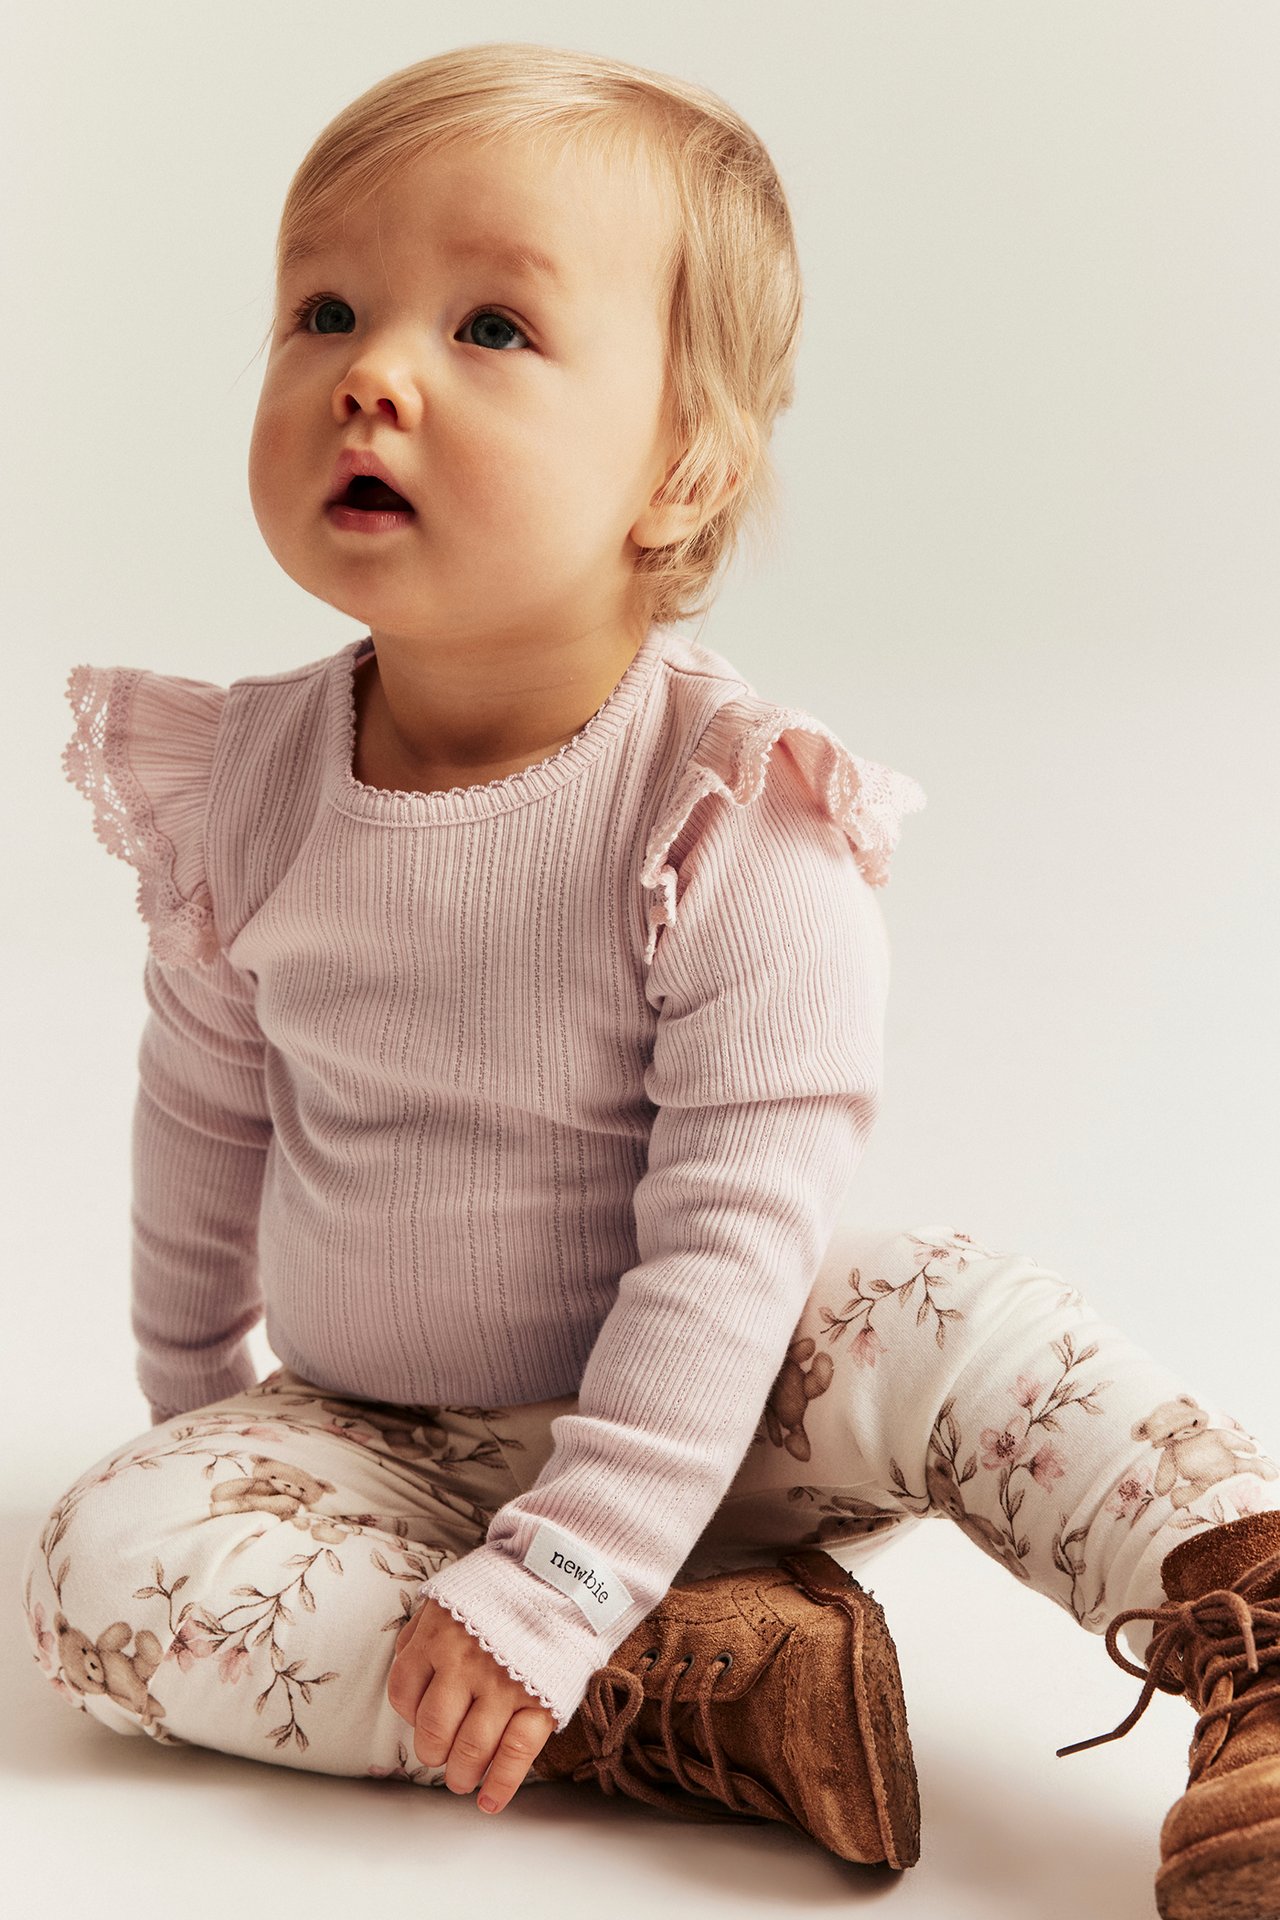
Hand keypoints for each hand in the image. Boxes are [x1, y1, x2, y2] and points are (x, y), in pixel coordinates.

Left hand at [386, 1595, 556, 1812]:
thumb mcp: (450, 1595)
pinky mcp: (539, 1699)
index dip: (409, 1714)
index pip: (403, 1692)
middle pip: (434, 1729)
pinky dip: (501, 1785)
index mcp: (437, 1635)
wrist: (563, 1573)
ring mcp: (502, 1684)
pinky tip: (490, 1801)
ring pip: (470, 1749)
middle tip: (442, 1756)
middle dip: (434, 1752)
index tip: (422, 1719)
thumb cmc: (502, 1588)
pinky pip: (515, 1754)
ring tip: (462, 1778)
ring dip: (462, 1774)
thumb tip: (405, 1667)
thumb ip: (422, 1631)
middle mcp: (464, 1663)